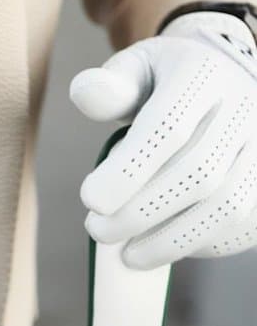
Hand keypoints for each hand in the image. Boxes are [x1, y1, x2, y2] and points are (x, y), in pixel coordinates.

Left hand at [71, 11, 256, 268]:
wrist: (229, 79)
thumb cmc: (170, 82)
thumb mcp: (138, 71)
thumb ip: (111, 87)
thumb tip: (84, 92)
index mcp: (205, 74)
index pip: (168, 125)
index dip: (128, 170)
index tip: (91, 199)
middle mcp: (246, 106)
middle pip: (196, 173)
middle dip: (139, 213)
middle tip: (98, 230)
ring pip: (225, 206)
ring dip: (170, 241)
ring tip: (128, 254)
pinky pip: (240, 224)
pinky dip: (198, 245)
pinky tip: (163, 247)